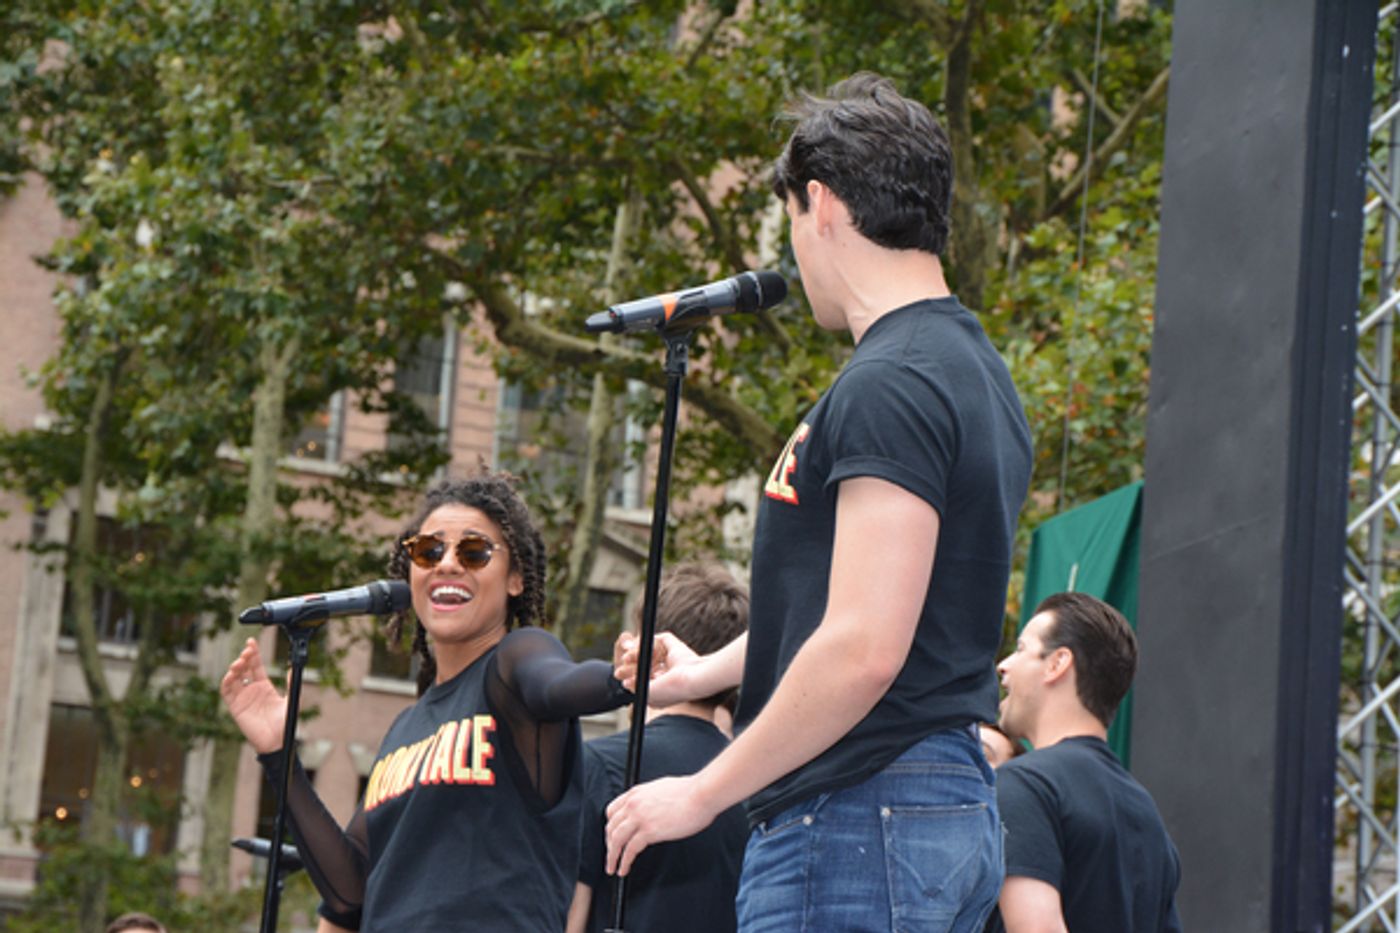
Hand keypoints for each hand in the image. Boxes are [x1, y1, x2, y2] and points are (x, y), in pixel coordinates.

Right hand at [219, 637, 288, 754]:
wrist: (277, 741)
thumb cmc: (284, 723)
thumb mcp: (290, 699)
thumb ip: (290, 684)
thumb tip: (293, 668)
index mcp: (264, 686)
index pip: (255, 665)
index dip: (253, 653)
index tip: (251, 642)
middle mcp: (251, 690)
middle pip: (244, 668)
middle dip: (244, 657)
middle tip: (247, 650)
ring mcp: (242, 698)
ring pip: (234, 678)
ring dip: (234, 668)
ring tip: (240, 662)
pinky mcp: (235, 707)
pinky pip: (227, 692)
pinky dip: (227, 682)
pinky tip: (231, 675)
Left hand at [605, 775, 716, 875]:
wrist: (701, 794)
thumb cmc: (689, 792)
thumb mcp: (661, 788)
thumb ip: (649, 798)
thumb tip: (650, 808)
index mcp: (636, 793)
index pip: (612, 811)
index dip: (610, 827)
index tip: (611, 837)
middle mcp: (634, 804)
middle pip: (611, 827)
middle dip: (609, 844)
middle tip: (611, 856)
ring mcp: (640, 817)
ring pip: (616, 840)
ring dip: (612, 857)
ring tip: (612, 867)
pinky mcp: (649, 831)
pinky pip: (630, 850)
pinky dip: (624, 862)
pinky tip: (624, 869)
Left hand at [614, 631, 700, 706]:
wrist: (691, 680)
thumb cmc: (671, 690)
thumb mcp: (648, 693)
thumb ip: (637, 687)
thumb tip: (625, 684)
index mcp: (664, 687)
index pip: (644, 679)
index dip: (631, 676)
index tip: (620, 677)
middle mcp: (668, 672)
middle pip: (644, 664)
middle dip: (630, 666)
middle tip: (618, 670)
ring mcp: (671, 658)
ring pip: (648, 652)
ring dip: (635, 654)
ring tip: (627, 659)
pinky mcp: (673, 645)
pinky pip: (655, 640)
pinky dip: (646, 643)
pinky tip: (641, 650)